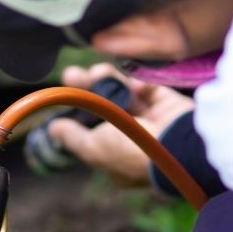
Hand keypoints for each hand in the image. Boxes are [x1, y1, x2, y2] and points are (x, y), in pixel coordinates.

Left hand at [48, 63, 194, 186]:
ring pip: (122, 96)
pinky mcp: (165, 103)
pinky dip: (135, 83)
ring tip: (95, 72)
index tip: (63, 101)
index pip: (92, 135)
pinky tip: (129, 82)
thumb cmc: (133, 152)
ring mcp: (150, 121)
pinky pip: (145, 88)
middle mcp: (133, 141)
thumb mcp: (95, 149)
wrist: (179, 144)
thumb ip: (73, 138)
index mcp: (117, 159)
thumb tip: (53, 129)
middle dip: (87, 91)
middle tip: (71, 75)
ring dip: (106, 81)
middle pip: (104, 110)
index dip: (79, 118)